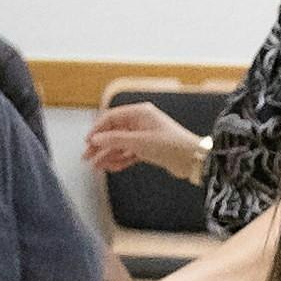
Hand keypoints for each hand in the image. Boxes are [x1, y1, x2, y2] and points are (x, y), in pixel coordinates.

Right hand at [85, 100, 207, 180]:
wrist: (193, 159)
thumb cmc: (171, 145)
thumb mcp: (138, 142)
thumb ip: (114, 140)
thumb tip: (95, 139)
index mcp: (140, 113)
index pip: (111, 117)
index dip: (97, 130)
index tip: (87, 142)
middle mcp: (141, 122)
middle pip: (113, 132)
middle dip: (100, 146)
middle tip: (87, 157)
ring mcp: (144, 135)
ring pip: (120, 144)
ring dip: (108, 155)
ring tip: (97, 167)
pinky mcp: (148, 148)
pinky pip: (128, 153)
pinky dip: (119, 160)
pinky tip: (111, 167)